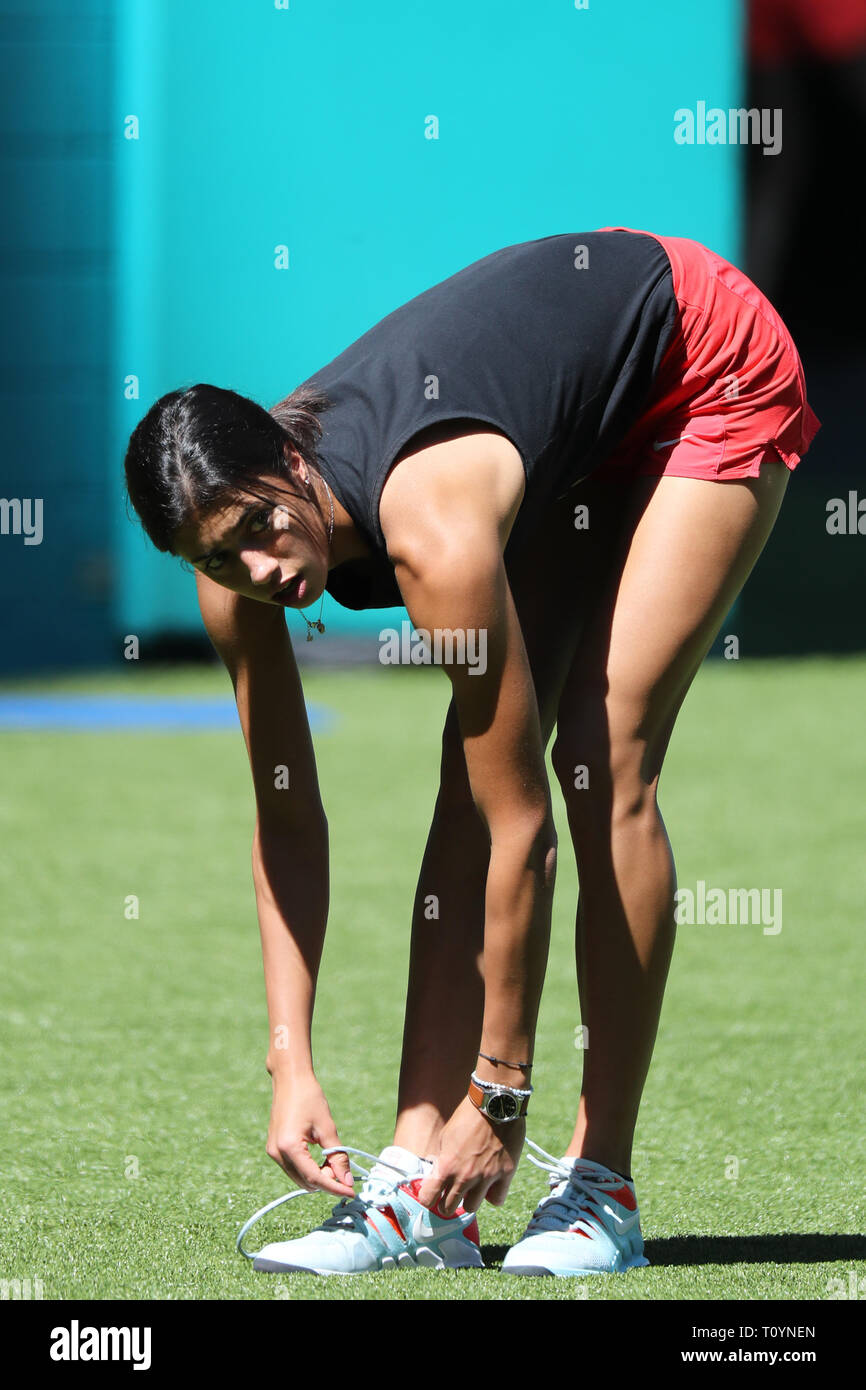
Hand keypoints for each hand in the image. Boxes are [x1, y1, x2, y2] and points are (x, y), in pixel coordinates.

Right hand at [265, 1074, 354, 1198]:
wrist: (290, 1079)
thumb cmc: (309, 1098)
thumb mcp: (327, 1127)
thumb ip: (338, 1156)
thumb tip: (348, 1181)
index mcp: (289, 1147)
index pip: (314, 1178)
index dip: (334, 1188)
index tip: (351, 1192)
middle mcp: (277, 1153)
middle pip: (306, 1182)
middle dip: (326, 1181)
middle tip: (343, 1169)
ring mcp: (273, 1152)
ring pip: (299, 1178)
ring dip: (317, 1176)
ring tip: (332, 1161)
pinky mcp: (274, 1149)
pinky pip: (293, 1169)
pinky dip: (308, 1169)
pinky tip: (320, 1158)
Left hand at [416, 1094, 524, 1215]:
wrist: (494, 1103)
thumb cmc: (467, 1117)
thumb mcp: (446, 1136)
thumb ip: (442, 1160)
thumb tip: (437, 1175)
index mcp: (446, 1166)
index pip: (427, 1198)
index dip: (427, 1197)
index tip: (431, 1194)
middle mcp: (465, 1176)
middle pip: (448, 1208)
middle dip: (446, 1202)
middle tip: (450, 1194)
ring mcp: (486, 1177)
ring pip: (471, 1207)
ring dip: (469, 1199)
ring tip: (471, 1188)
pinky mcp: (505, 1174)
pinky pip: (497, 1200)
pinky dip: (492, 1196)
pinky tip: (490, 1186)